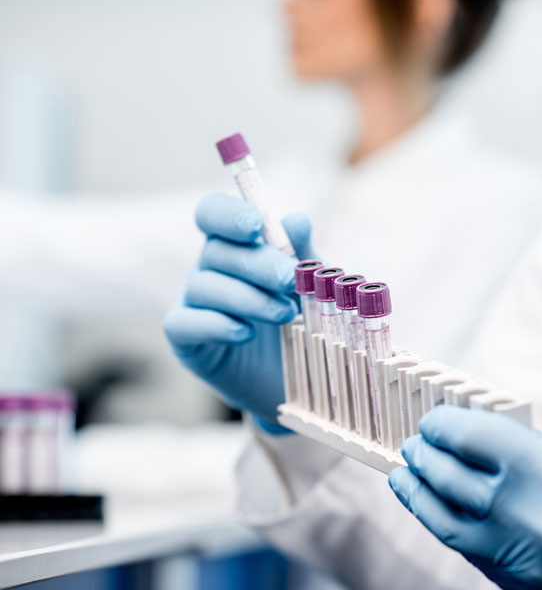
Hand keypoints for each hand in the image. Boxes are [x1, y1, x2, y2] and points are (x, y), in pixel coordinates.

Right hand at [163, 193, 314, 424]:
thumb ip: (302, 253)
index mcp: (234, 244)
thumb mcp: (309, 284)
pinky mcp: (186, 339)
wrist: (296, 377)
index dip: (228, 214)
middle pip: (216, 250)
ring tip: (285, 314)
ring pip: (204, 286)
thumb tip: (297, 219)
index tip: (255, 226)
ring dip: (247, 297)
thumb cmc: (300, 319)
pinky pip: (184, 323)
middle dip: (256, 263)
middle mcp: (208, 268)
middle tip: (288, 279)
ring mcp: (193, 302)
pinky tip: (245, 333)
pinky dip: (215, 325)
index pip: (213, 213)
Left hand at [389, 406, 541, 589]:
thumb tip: (481, 435)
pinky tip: (436, 510)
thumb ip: (529, 447)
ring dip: (416, 494)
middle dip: (423, 455)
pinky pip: (468, 552)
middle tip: (414, 444)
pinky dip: (445, 525)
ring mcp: (518, 559)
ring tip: (404, 475)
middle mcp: (524, 515)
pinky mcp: (518, 589)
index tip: (432, 420)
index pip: (467, 437)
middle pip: (447, 477)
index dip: (440, 424)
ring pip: (443, 522)